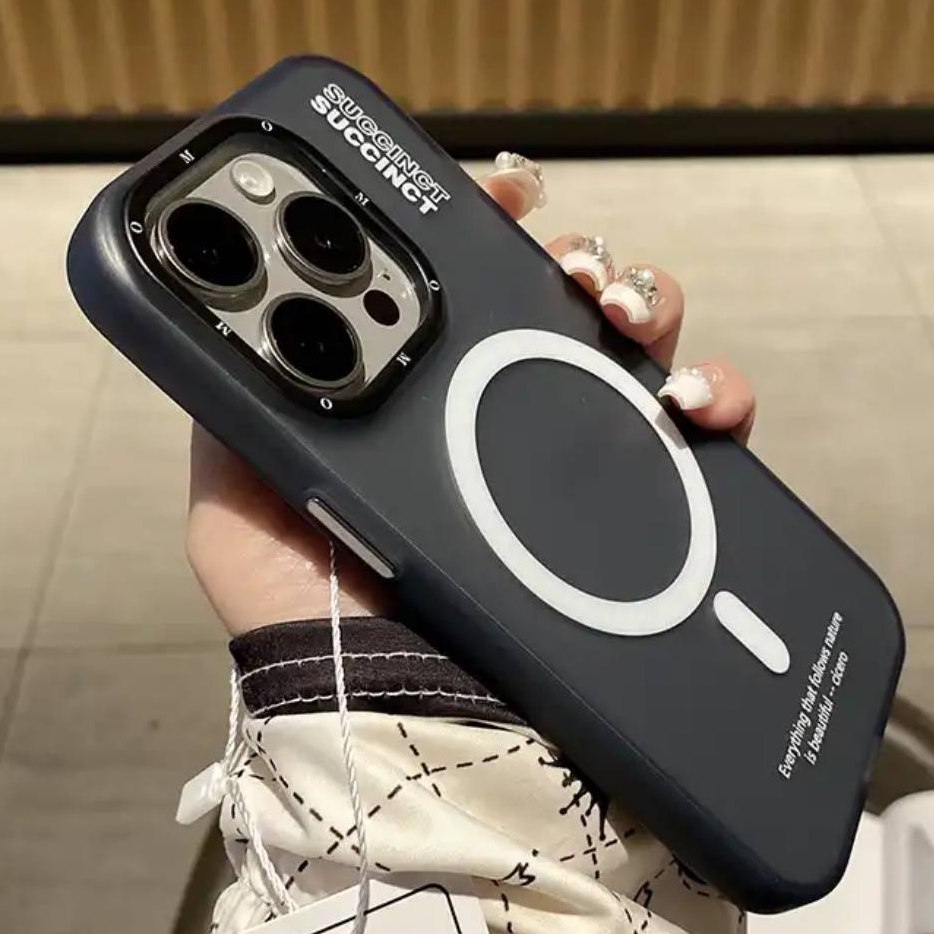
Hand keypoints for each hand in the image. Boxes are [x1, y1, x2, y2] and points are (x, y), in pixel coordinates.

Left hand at [187, 159, 755, 634]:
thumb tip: (218, 326)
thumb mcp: (241, 519)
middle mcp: (504, 432)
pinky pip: (702, 435)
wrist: (423, 742)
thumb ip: (234, 420)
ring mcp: (581, 473)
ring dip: (646, 304)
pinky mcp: (644, 520)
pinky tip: (690, 402)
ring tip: (626, 321)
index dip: (481, 226)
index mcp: (420, 414)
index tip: (501, 190)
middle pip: (557, 303)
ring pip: (637, 347)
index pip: (457, 293)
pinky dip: (715, 395)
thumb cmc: (327, 642)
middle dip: (572, 257)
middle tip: (566, 265)